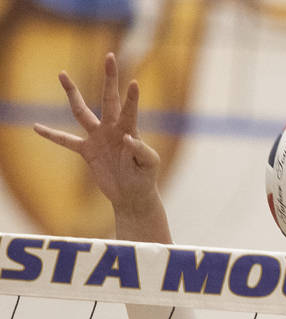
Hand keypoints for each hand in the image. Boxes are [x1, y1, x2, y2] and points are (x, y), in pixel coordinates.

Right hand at [33, 52, 161, 215]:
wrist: (133, 195)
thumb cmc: (145, 178)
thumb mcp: (149, 165)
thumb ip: (142, 151)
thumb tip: (127, 138)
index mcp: (130, 131)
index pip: (130, 110)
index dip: (132, 98)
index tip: (134, 83)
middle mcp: (113, 129)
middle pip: (108, 99)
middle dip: (109, 78)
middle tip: (110, 56)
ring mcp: (98, 138)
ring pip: (81, 111)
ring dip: (72, 94)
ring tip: (62, 73)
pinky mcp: (87, 151)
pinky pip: (66, 141)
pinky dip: (51, 135)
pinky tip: (36, 127)